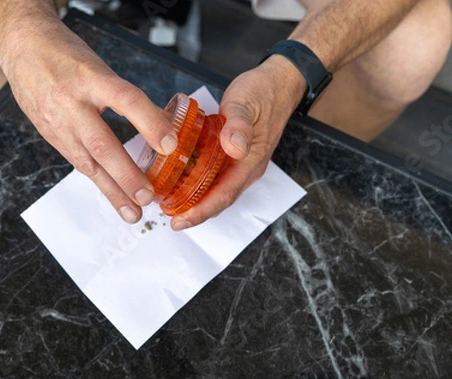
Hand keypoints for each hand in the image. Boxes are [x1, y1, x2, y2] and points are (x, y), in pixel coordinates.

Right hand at [0, 16, 176, 223]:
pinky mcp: (50, 135)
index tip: (170, 145)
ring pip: (88, 162)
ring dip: (113, 190)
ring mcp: (57, 122)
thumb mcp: (99, 65)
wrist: (21, 45)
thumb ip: (124, 96)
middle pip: (102, 144)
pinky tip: (113, 196)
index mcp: (90, 76)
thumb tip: (160, 126)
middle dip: (127, 175)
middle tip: (148, 196)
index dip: (149, 123)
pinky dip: (98, 181)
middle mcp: (71, 101)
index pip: (125, 99)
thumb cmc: (66, 54)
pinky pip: (77, 162)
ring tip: (133, 212)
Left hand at [170, 55, 306, 229]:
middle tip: (171, 221)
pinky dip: (201, 185)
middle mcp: (248, 167)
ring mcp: (243, 163)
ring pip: (220, 190)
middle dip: (196, 213)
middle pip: (221, 199)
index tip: (180, 221)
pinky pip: (219, 177)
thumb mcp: (246, 102)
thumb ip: (239, 124)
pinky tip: (184, 183)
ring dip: (198, 202)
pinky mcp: (237, 156)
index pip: (225, 194)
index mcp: (251, 160)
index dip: (202, 211)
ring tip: (173, 208)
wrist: (279, 83)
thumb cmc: (262, 91)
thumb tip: (234, 148)